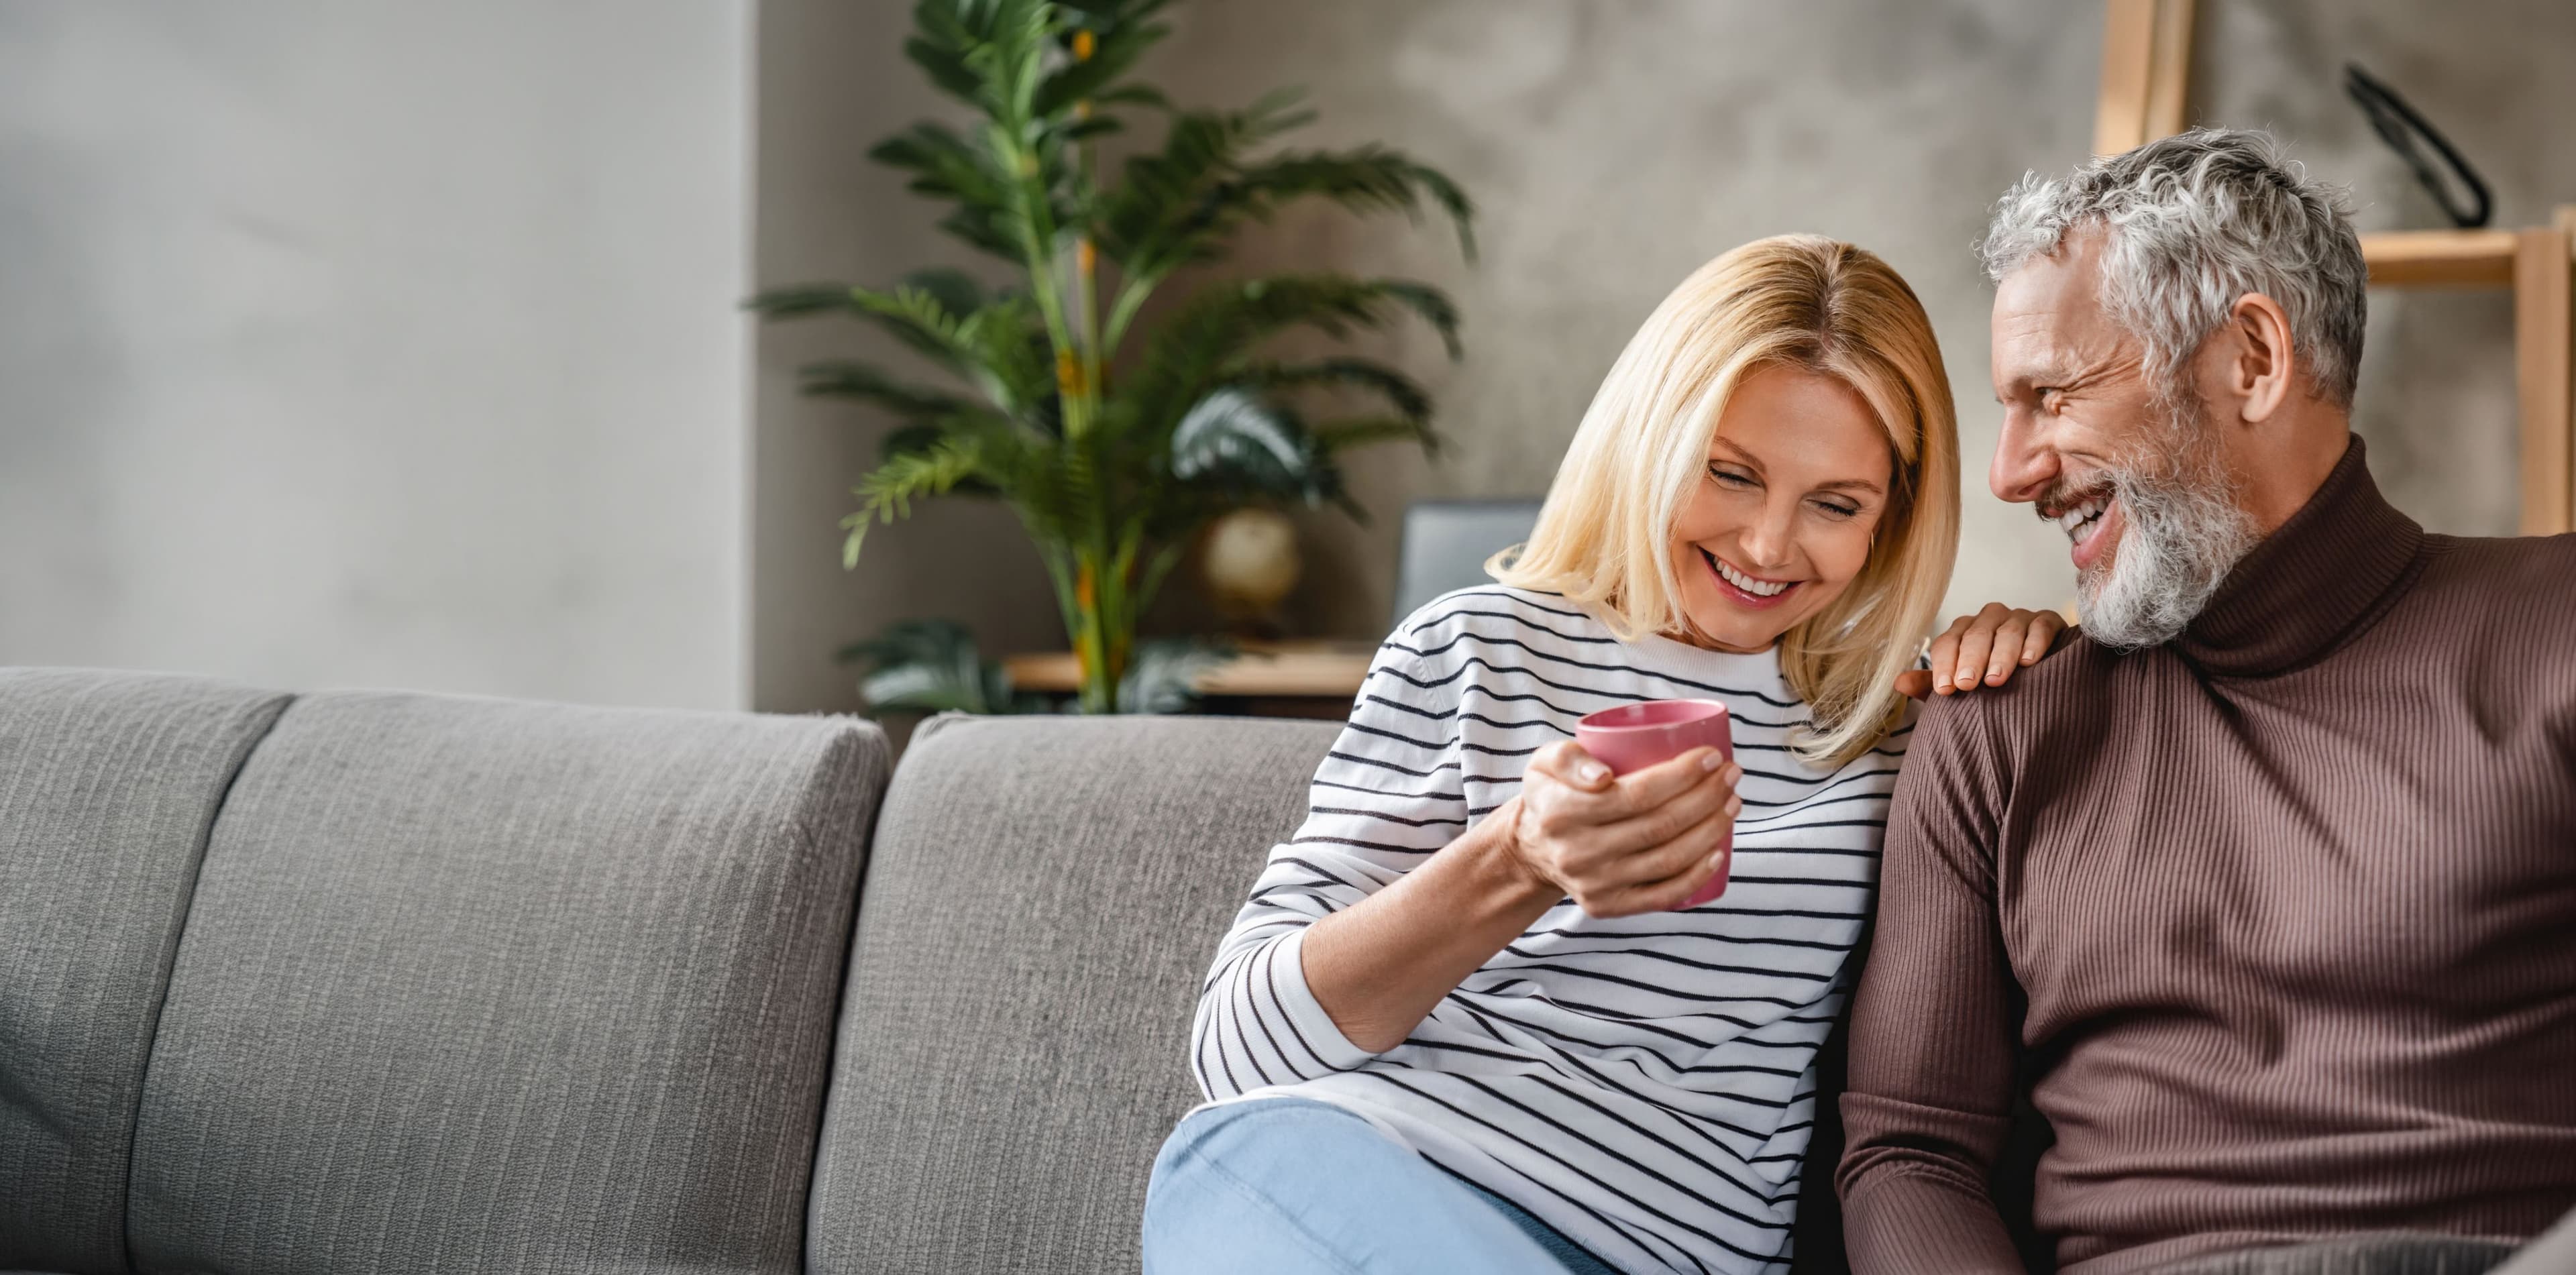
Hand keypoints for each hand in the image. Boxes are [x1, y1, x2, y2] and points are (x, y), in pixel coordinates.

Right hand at [1501, 740, 1741, 917]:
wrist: (1534, 847)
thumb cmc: (1553, 794)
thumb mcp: (1544, 763)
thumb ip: (1567, 758)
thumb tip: (1604, 776)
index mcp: (1563, 812)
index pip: (1637, 794)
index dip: (1683, 776)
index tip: (1713, 757)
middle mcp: (1578, 852)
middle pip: (1660, 825)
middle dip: (1707, 797)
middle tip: (1732, 776)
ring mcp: (1595, 884)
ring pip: (1668, 859)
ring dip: (1711, 830)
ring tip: (1733, 804)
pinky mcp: (1608, 906)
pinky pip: (1663, 895)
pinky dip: (1697, 875)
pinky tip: (1719, 852)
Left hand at [1896, 603, 2067, 700]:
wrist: (2040, 681)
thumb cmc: (1992, 682)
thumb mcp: (1962, 686)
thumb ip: (1931, 685)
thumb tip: (1898, 682)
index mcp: (1963, 632)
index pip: (1947, 643)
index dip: (1944, 665)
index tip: (1945, 690)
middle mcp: (1988, 620)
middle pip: (1975, 635)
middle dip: (1970, 660)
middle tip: (1968, 684)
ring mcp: (2019, 618)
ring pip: (2007, 631)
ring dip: (2000, 655)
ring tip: (1995, 679)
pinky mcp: (2047, 621)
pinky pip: (2040, 626)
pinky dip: (2034, 642)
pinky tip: (2028, 662)